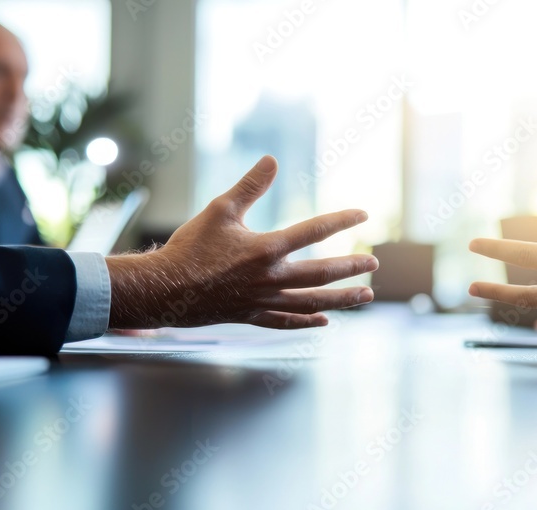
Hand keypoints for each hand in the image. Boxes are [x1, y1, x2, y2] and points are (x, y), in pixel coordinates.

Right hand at [106, 156, 378, 329]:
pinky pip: (286, 321)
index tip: (363, 215)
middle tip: (374, 263)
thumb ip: (249, 186)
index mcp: (266, 249)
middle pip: (322, 273)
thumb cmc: (190, 246)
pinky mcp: (252, 316)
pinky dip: (306, 322)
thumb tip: (272, 160)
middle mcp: (271, 278)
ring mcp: (263, 300)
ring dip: (342, 299)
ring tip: (366, 296)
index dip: (341, 220)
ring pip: (312, 302)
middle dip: (351, 267)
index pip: (314, 230)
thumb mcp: (219, 209)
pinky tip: (325, 322)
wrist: (163, 290)